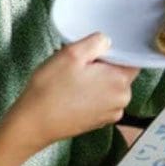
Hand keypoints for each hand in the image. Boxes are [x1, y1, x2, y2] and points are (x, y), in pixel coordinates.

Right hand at [10, 33, 139, 149]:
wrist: (33, 123)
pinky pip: (99, 100)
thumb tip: (107, 42)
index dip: (114, 51)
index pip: (131, 59)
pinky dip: (89, 94)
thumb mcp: (71, 53)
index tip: (96, 50)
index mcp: (120, 82)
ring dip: (94, 79)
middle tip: (78, 64)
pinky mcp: (98, 122)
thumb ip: (96, 42)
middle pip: (119, 72)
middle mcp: (121, 100)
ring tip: (72, 79)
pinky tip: (71, 92)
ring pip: (108, 86)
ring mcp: (110, 114)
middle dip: (101, 65)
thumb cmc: (51, 89)